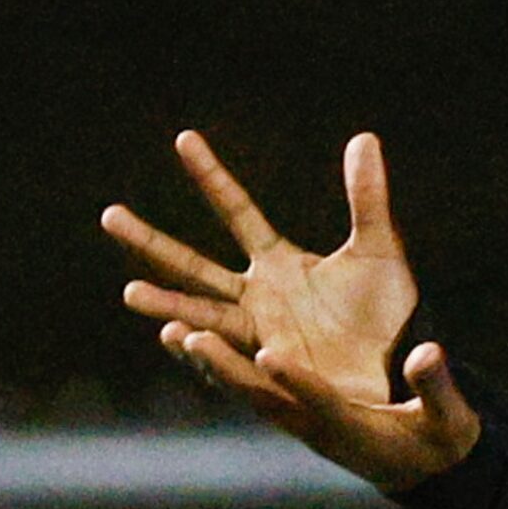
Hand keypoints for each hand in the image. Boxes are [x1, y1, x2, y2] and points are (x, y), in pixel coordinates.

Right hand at [102, 131, 480, 491]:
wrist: (398, 370)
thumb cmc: (385, 313)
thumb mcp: (379, 249)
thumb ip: (367, 197)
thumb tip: (363, 136)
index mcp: (279, 264)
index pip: (237, 211)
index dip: (212, 176)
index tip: (184, 137)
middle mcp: (258, 299)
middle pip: (195, 266)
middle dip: (152, 243)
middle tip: (109, 215)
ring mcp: (260, 335)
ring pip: (202, 318)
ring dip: (169, 307)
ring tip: (131, 292)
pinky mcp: (272, 372)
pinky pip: (233, 361)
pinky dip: (209, 352)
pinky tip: (179, 337)